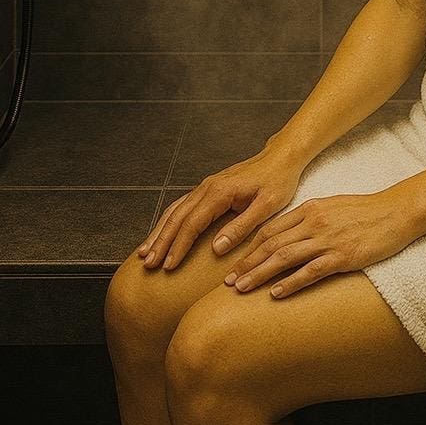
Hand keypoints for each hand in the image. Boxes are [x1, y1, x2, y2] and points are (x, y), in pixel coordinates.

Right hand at [137, 144, 305, 271]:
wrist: (280, 158)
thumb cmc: (277, 181)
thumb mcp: (266, 206)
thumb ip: (241, 227)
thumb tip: (216, 249)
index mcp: (220, 192)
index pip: (192, 223)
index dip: (178, 246)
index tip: (168, 266)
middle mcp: (207, 187)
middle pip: (177, 217)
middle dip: (161, 241)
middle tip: (147, 264)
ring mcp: (205, 187)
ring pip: (175, 210)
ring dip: (159, 232)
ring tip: (145, 252)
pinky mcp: (208, 189)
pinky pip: (181, 206)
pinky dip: (168, 221)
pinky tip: (161, 233)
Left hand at [222, 191, 413, 298]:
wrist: (395, 212)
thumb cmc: (364, 211)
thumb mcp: (331, 207)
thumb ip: (309, 218)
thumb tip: (288, 234)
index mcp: (309, 209)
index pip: (271, 230)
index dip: (249, 247)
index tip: (235, 263)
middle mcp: (313, 223)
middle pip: (271, 245)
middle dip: (247, 263)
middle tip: (229, 281)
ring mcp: (326, 240)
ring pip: (284, 258)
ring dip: (260, 274)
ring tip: (242, 289)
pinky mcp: (341, 257)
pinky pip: (310, 272)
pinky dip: (290, 283)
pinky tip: (276, 294)